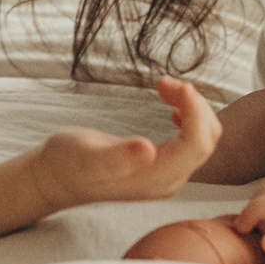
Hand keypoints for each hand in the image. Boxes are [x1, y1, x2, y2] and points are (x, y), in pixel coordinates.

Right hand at [31, 77, 220, 210]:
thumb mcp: (86, 157)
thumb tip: (147, 148)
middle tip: (163, 82)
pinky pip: (193, 139)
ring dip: (192, 107)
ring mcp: (169, 175)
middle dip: (195, 105)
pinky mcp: (165, 166)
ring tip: (164, 87)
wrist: (57, 179)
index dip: (196, 112)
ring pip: (203, 138)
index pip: (197, 145)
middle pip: (207, 140)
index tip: (177, 85)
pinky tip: (171, 107)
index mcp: (155, 179)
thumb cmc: (68, 165)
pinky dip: (188, 115)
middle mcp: (168, 181)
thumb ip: (116, 157)